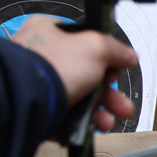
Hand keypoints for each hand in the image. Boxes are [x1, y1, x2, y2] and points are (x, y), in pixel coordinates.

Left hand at [13, 15, 138, 131]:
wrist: (28, 102)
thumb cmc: (52, 67)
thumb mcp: (96, 47)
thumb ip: (117, 50)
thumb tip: (129, 56)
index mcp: (49, 33)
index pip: (86, 41)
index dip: (106, 55)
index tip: (117, 67)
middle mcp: (43, 58)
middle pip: (87, 74)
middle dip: (110, 91)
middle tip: (121, 100)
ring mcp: (40, 85)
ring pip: (80, 96)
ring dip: (102, 108)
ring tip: (114, 117)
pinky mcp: (39, 108)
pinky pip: (68, 114)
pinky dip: (85, 121)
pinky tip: (96, 124)